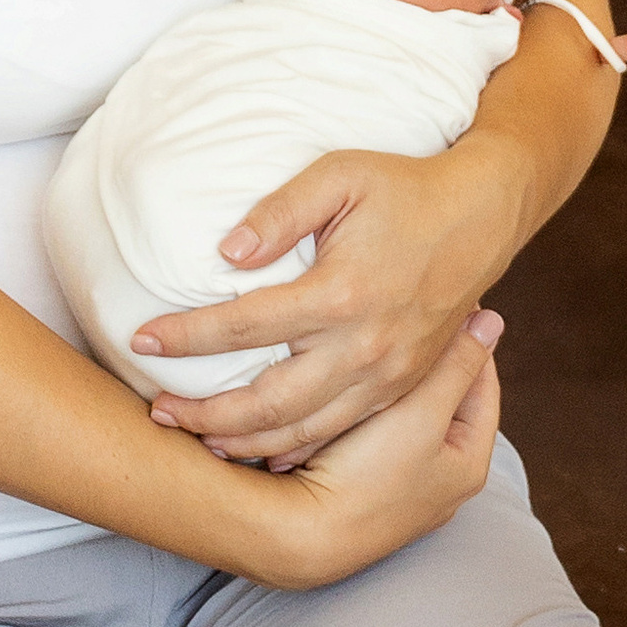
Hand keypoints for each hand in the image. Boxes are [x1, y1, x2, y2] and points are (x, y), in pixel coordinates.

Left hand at [133, 137, 518, 466]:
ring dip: (244, 440)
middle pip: (267, 401)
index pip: (243, 327)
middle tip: (157, 413)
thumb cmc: (405, 188)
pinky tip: (262, 451)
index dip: (185, 337)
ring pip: (302, 429)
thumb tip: (227, 252)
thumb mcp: (340, 175)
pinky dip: (296, 449)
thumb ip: (279, 210)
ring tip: (196, 437)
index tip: (142, 339)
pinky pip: (340, 429)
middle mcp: (363, 346)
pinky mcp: (401, 385)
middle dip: (204, 414)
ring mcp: (386, 375)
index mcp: (340, 294)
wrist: (484, 215)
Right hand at [256, 312, 504, 587]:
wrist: (301, 534)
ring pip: (403, 415)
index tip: (448, 303)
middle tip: (408, 318)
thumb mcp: (423, 411)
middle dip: (425, 359)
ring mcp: (399, 488)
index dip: (467, 340)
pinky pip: (370, 432)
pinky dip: (361, 406)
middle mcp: (440, 482)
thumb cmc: (368, 476)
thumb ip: (457, 364)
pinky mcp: (360, 487)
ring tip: (375, 343)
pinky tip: (344, 383)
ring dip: (390, 381)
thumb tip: (493, 321)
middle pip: (443, 400)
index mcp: (469, 465)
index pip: (481, 384)